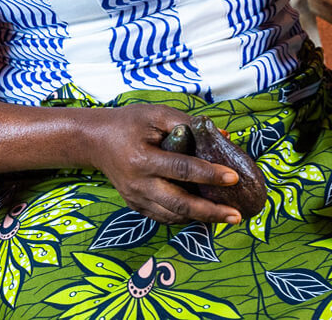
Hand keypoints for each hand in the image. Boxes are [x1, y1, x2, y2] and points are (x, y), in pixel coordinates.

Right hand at [81, 105, 244, 224]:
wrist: (95, 141)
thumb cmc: (129, 123)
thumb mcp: (157, 114)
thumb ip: (189, 124)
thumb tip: (223, 137)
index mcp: (143, 159)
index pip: (182, 169)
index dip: (209, 174)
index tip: (234, 177)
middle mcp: (138, 184)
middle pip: (179, 203)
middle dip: (210, 212)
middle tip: (236, 215)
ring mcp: (136, 199)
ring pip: (172, 215)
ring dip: (201, 218)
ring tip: (226, 217)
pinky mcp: (136, 206)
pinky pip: (164, 217)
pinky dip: (185, 217)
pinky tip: (204, 214)